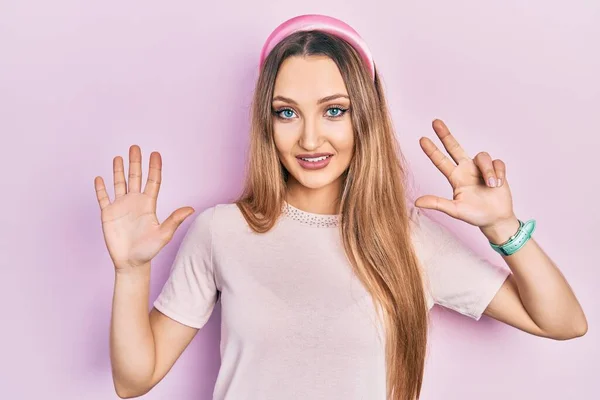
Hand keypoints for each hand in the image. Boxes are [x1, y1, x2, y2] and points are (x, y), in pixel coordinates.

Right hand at [94, 145, 194, 271]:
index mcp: (149, 204)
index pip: (153, 181)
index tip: (155, 153)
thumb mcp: (163, 234)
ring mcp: (121, 207)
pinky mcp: (108, 214)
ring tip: (119, 157)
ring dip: (118, 170)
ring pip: (119, 184)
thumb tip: (191, 208)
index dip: (154, 168)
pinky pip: (103, 198)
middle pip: (136, 177)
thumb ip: (174, 220)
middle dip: (135, 162)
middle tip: (135, 147)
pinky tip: (99, 178)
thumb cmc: (149, 250)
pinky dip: (100, 188)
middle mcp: (135, 202)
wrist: (131, 263)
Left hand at [414, 119, 518, 240]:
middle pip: (454, 147)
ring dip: (488, 171)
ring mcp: (481, 168)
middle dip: (445, 134)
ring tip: (491, 185)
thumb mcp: (455, 210)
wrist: (496, 219)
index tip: (421, 139)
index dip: (431, 150)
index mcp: (455, 178)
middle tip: (435, 121)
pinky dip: (498, 173)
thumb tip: (416, 202)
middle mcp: (466, 169)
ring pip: (482, 156)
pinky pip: (497, 162)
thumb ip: (438, 204)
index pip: (440, 161)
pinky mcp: (496, 169)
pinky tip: (498, 184)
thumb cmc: (475, 215)